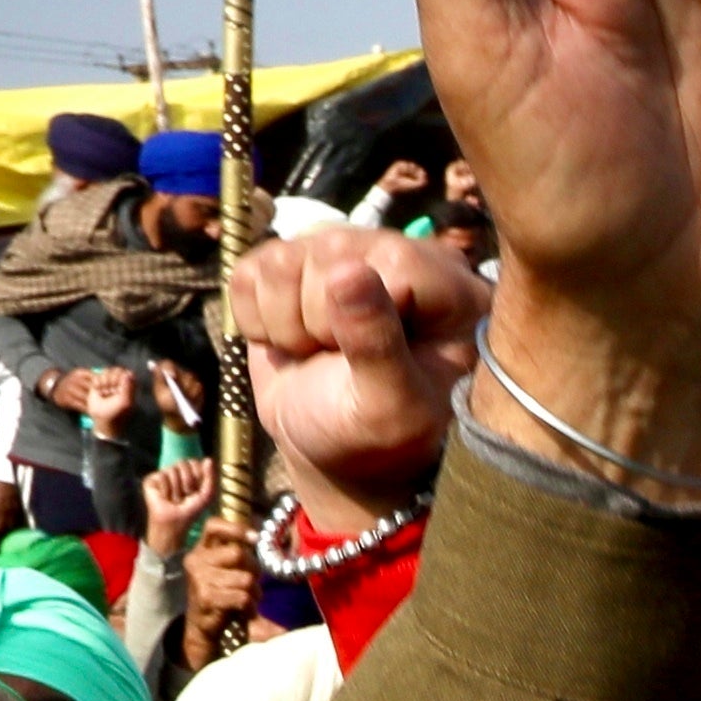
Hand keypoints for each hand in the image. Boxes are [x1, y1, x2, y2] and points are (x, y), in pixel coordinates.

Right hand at [230, 217, 485, 496]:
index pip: (397, 261)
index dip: (366, 316)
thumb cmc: (376, 435)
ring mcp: (343, 251)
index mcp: (453, 288)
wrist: (332, 448)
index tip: (373, 361)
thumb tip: (349, 271)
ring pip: (282, 261)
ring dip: (286, 325)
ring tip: (318, 353)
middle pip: (331, 254)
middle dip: (319, 324)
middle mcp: (400, 254)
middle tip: (341, 362)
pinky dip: (256, 322)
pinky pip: (247, 272)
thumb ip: (377, 344)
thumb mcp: (390, 406)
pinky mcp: (292, 261)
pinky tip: (292, 342)